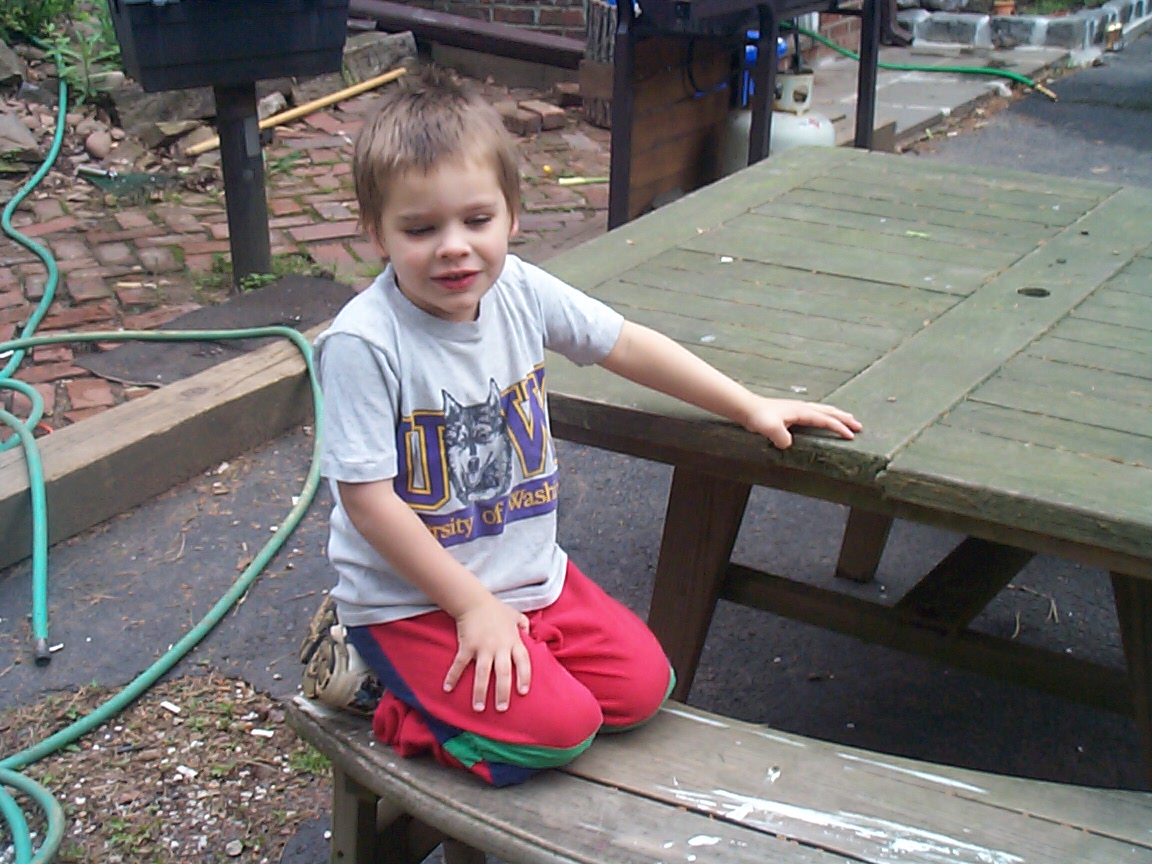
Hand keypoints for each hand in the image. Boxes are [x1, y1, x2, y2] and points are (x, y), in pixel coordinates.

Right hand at [444, 596, 531, 711]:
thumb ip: (525, 626)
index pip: (523, 661)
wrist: (474, 601)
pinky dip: (453, 676)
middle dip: (503, 692)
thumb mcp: (516, 616)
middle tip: (502, 709)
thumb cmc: (496, 610)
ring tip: (478, 708)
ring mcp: (483, 647)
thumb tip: (532, 635)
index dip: (524, 677)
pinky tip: (447, 689)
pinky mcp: (467, 646)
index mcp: (513, 641)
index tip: (523, 692)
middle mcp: (499, 646)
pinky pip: (460, 664)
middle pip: (503, 672)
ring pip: (483, 673)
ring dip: (480, 692)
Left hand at [743, 398, 861, 448]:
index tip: (851, 435)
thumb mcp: (769, 429)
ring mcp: (798, 408)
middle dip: (845, 419)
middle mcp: (802, 408)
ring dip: (837, 415)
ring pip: (823, 410)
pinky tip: (824, 418)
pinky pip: (815, 412)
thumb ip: (781, 437)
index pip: (825, 420)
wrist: (747, 408)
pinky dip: (826, 414)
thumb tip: (789, 444)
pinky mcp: (792, 411)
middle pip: (829, 412)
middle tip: (859, 426)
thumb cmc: (758, 417)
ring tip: (849, 418)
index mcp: (801, 412)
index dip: (839, 428)